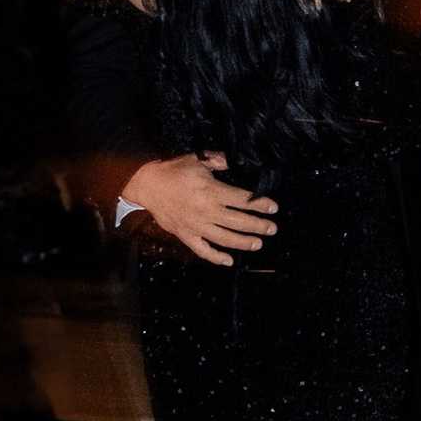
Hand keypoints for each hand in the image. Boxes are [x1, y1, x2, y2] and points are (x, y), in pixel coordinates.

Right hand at [126, 154, 275, 264]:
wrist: (147, 185)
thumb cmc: (174, 171)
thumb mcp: (198, 160)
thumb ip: (220, 160)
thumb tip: (239, 160)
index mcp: (212, 191)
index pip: (243, 200)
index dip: (260, 204)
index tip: (273, 208)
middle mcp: (206, 211)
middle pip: (238, 221)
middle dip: (258, 226)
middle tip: (272, 229)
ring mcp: (196, 226)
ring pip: (224, 238)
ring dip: (243, 243)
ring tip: (258, 244)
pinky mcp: (186, 235)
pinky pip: (202, 250)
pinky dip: (216, 257)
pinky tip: (229, 261)